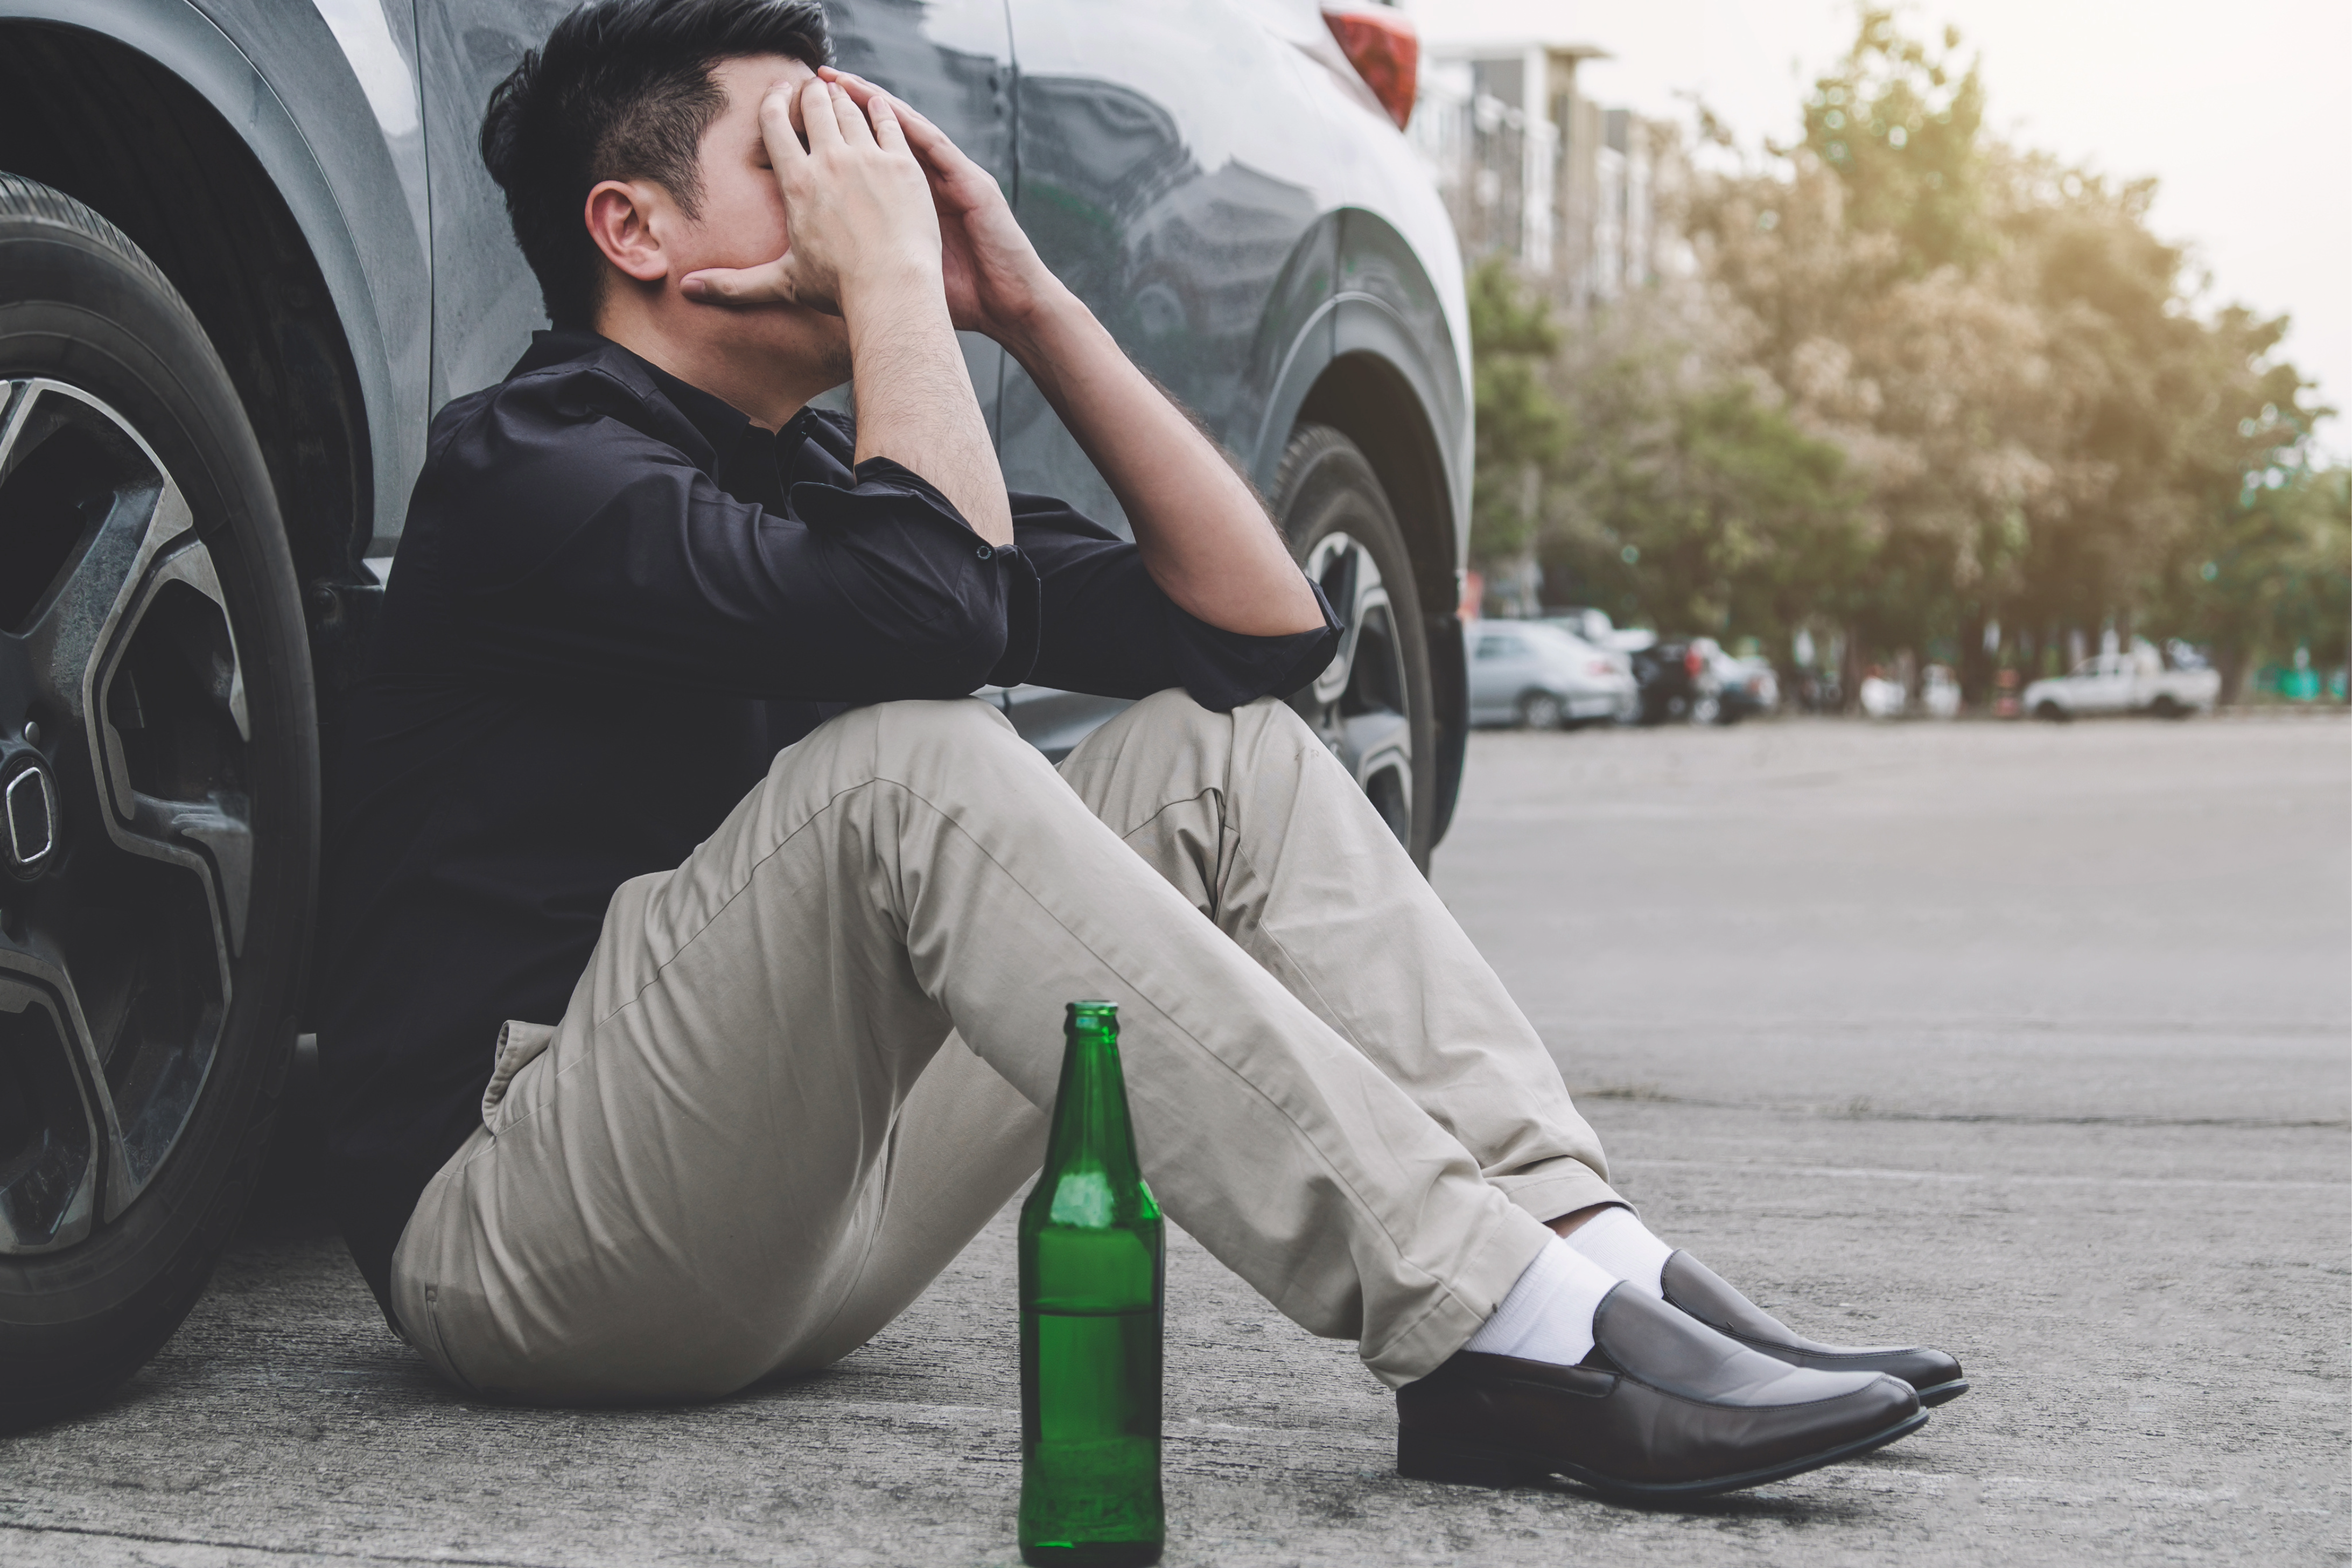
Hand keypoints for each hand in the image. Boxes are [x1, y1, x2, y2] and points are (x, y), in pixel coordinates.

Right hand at [682, 77, 940, 317]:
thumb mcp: (783, 282)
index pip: (775, 123)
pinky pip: (889, 122)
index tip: (777, 91)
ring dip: (842, 98)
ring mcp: (868, 159)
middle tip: (812, 89)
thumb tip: (687, 290)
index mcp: (796, 182)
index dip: (774, 100)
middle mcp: (830, 161)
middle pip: (815, 105)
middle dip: (811, 92)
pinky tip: (878, 104)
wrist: (891, 291)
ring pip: (850, 109)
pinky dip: (880, 109)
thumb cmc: (838, 289)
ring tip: (840, 95)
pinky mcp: (902, 164)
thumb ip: (735, 284)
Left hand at [703, 68, 1063, 343]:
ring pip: (903, 129)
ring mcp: (948, 179)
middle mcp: (924, 185)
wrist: (1005, 306)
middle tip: (806, 84)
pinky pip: (933, 143)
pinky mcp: (970, 182)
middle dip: (840, 109)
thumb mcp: (902, 277)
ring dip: (870, 102)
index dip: (829, 141)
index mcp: (905, 205)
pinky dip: (906, 121)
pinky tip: (882, 103)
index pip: (862, 162)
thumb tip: (821, 267)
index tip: (792, 123)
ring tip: (837, 80)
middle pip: (875, 137)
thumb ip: (869, 260)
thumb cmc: (955, 300)